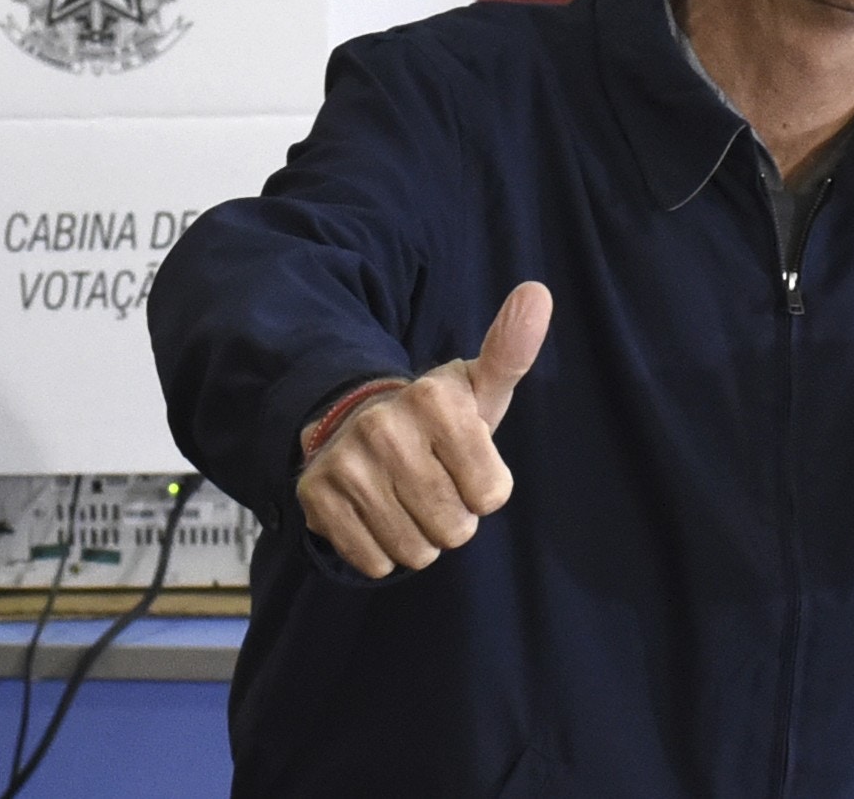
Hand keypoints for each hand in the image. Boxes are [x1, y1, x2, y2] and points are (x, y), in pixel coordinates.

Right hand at [297, 281, 552, 576]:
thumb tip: (537, 291)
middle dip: (454, 519)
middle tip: (436, 483)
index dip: (486, 489)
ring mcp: (345, 463)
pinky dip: (381, 550)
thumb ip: (512, 350)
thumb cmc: (440, 416)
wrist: (357, 425)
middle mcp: (384, 428)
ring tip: (407, 498)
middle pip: (455, 528)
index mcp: (435, 400)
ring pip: (414, 551)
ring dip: (419, 539)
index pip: (492, 495)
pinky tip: (377, 512)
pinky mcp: (315, 497)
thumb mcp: (480, 387)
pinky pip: (372, 560)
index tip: (466, 462)